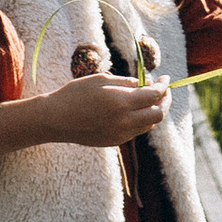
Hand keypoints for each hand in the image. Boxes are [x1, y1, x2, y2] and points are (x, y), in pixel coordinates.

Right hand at [34, 73, 168, 149]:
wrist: (55, 119)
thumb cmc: (76, 94)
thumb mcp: (101, 79)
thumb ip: (127, 82)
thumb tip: (145, 84)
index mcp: (122, 102)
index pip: (154, 95)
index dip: (164, 86)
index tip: (166, 79)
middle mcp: (125, 121)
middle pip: (158, 115)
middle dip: (165, 101)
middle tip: (163, 91)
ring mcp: (120, 135)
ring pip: (148, 125)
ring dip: (153, 111)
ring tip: (148, 99)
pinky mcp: (114, 142)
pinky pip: (135, 131)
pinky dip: (141, 120)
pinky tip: (133, 110)